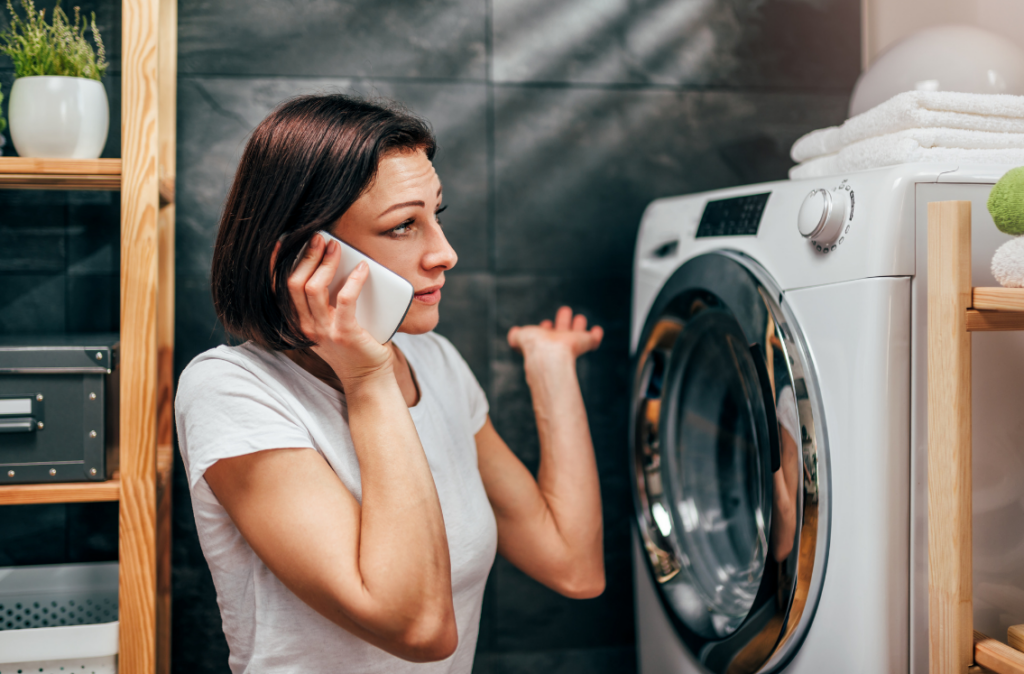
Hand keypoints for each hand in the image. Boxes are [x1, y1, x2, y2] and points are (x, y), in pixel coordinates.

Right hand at [285, 234, 392, 383]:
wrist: (368, 378)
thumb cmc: (354, 346)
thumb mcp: (331, 324)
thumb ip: (326, 302)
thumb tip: (333, 264)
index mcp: (299, 323)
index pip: (279, 290)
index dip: (277, 265)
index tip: (282, 243)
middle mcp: (306, 327)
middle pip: (295, 283)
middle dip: (306, 255)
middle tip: (320, 238)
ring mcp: (324, 331)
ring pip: (314, 287)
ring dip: (325, 262)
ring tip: (336, 247)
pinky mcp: (345, 334)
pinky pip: (345, 299)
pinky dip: (354, 280)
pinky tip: (363, 268)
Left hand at [507, 306, 603, 361]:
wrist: (550, 355)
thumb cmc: (534, 347)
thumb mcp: (519, 337)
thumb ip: (515, 337)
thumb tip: (514, 334)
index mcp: (543, 345)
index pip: (545, 338)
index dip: (545, 330)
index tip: (546, 324)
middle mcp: (557, 346)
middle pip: (562, 334)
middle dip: (562, 323)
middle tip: (565, 312)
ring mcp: (572, 346)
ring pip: (577, 336)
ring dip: (578, 327)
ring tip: (580, 318)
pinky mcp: (585, 344)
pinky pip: (593, 340)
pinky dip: (596, 335)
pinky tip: (597, 330)